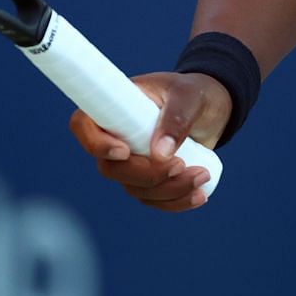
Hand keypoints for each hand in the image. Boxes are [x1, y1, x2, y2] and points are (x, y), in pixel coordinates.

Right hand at [67, 71, 231, 210]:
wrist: (211, 109)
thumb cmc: (193, 93)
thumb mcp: (189, 96)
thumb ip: (176, 119)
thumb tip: (160, 153)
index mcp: (115, 106)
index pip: (84, 125)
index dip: (96, 144)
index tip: (124, 151)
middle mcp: (116, 136)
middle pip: (111, 168)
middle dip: (147, 174)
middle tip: (181, 164)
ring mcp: (131, 161)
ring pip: (135, 188)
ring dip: (169, 189)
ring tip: (202, 174)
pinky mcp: (148, 178)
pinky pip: (153, 198)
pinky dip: (176, 201)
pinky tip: (199, 195)